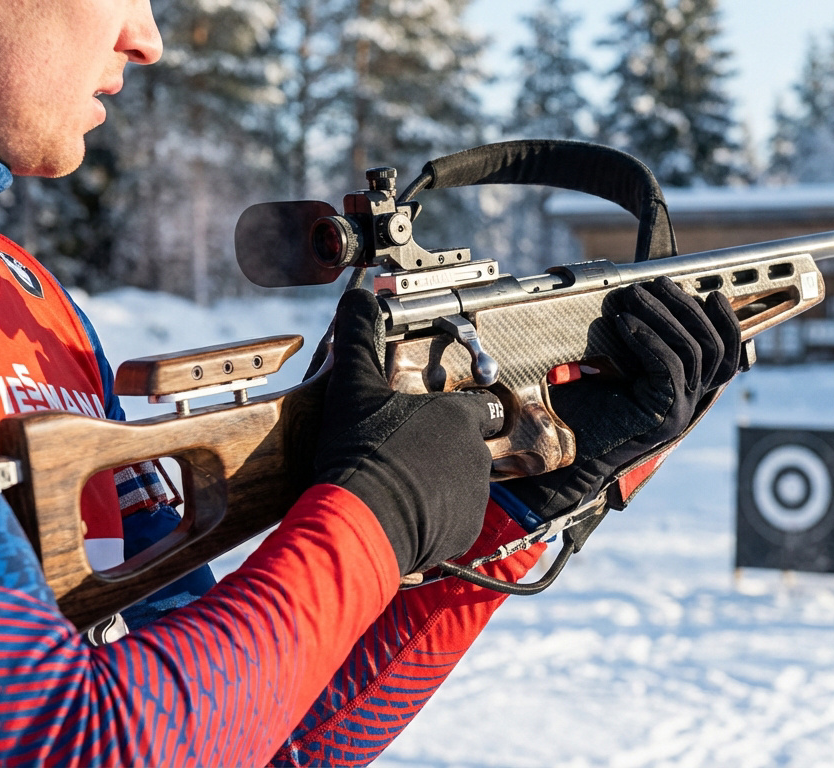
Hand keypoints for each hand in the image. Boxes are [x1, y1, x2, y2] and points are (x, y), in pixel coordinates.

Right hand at [315, 289, 503, 573]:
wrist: (362, 520)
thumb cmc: (361, 451)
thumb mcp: (353, 386)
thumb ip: (360, 337)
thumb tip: (360, 297)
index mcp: (458, 417)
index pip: (480, 406)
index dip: (460, 410)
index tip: (435, 418)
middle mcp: (476, 455)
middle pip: (467, 448)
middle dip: (441, 451)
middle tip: (402, 457)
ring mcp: (473, 495)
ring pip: (461, 485)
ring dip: (437, 485)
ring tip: (395, 487)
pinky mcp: (463, 531)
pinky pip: (453, 521)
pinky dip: (433, 519)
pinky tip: (400, 514)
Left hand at [502, 276, 740, 520]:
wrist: (566, 450)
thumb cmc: (585, 406)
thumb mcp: (619, 364)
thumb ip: (641, 341)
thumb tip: (646, 297)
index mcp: (689, 390)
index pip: (727, 354)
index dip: (726, 322)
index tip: (709, 293)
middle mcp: (692, 402)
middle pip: (713, 347)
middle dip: (685, 308)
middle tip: (655, 284)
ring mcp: (681, 411)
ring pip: (693, 352)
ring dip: (663, 316)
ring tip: (633, 296)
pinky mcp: (664, 416)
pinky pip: (670, 367)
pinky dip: (648, 339)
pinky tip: (625, 322)